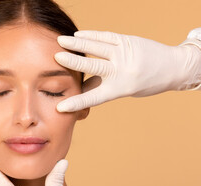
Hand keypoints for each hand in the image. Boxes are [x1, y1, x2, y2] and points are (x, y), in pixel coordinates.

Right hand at [54, 30, 200, 111]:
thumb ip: (102, 86)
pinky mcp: (127, 41)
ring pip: (97, 47)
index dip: (76, 103)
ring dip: (78, 43)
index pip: (94, 97)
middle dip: (73, 62)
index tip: (60, 107)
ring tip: (60, 40)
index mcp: (121, 88)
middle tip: (56, 57)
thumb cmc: (146, 82)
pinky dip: (91, 35)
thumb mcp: (124, 90)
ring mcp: (124, 53)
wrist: (172, 67)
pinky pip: (106, 37)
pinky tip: (78, 34)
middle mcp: (122, 70)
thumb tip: (78, 87)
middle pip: (93, 66)